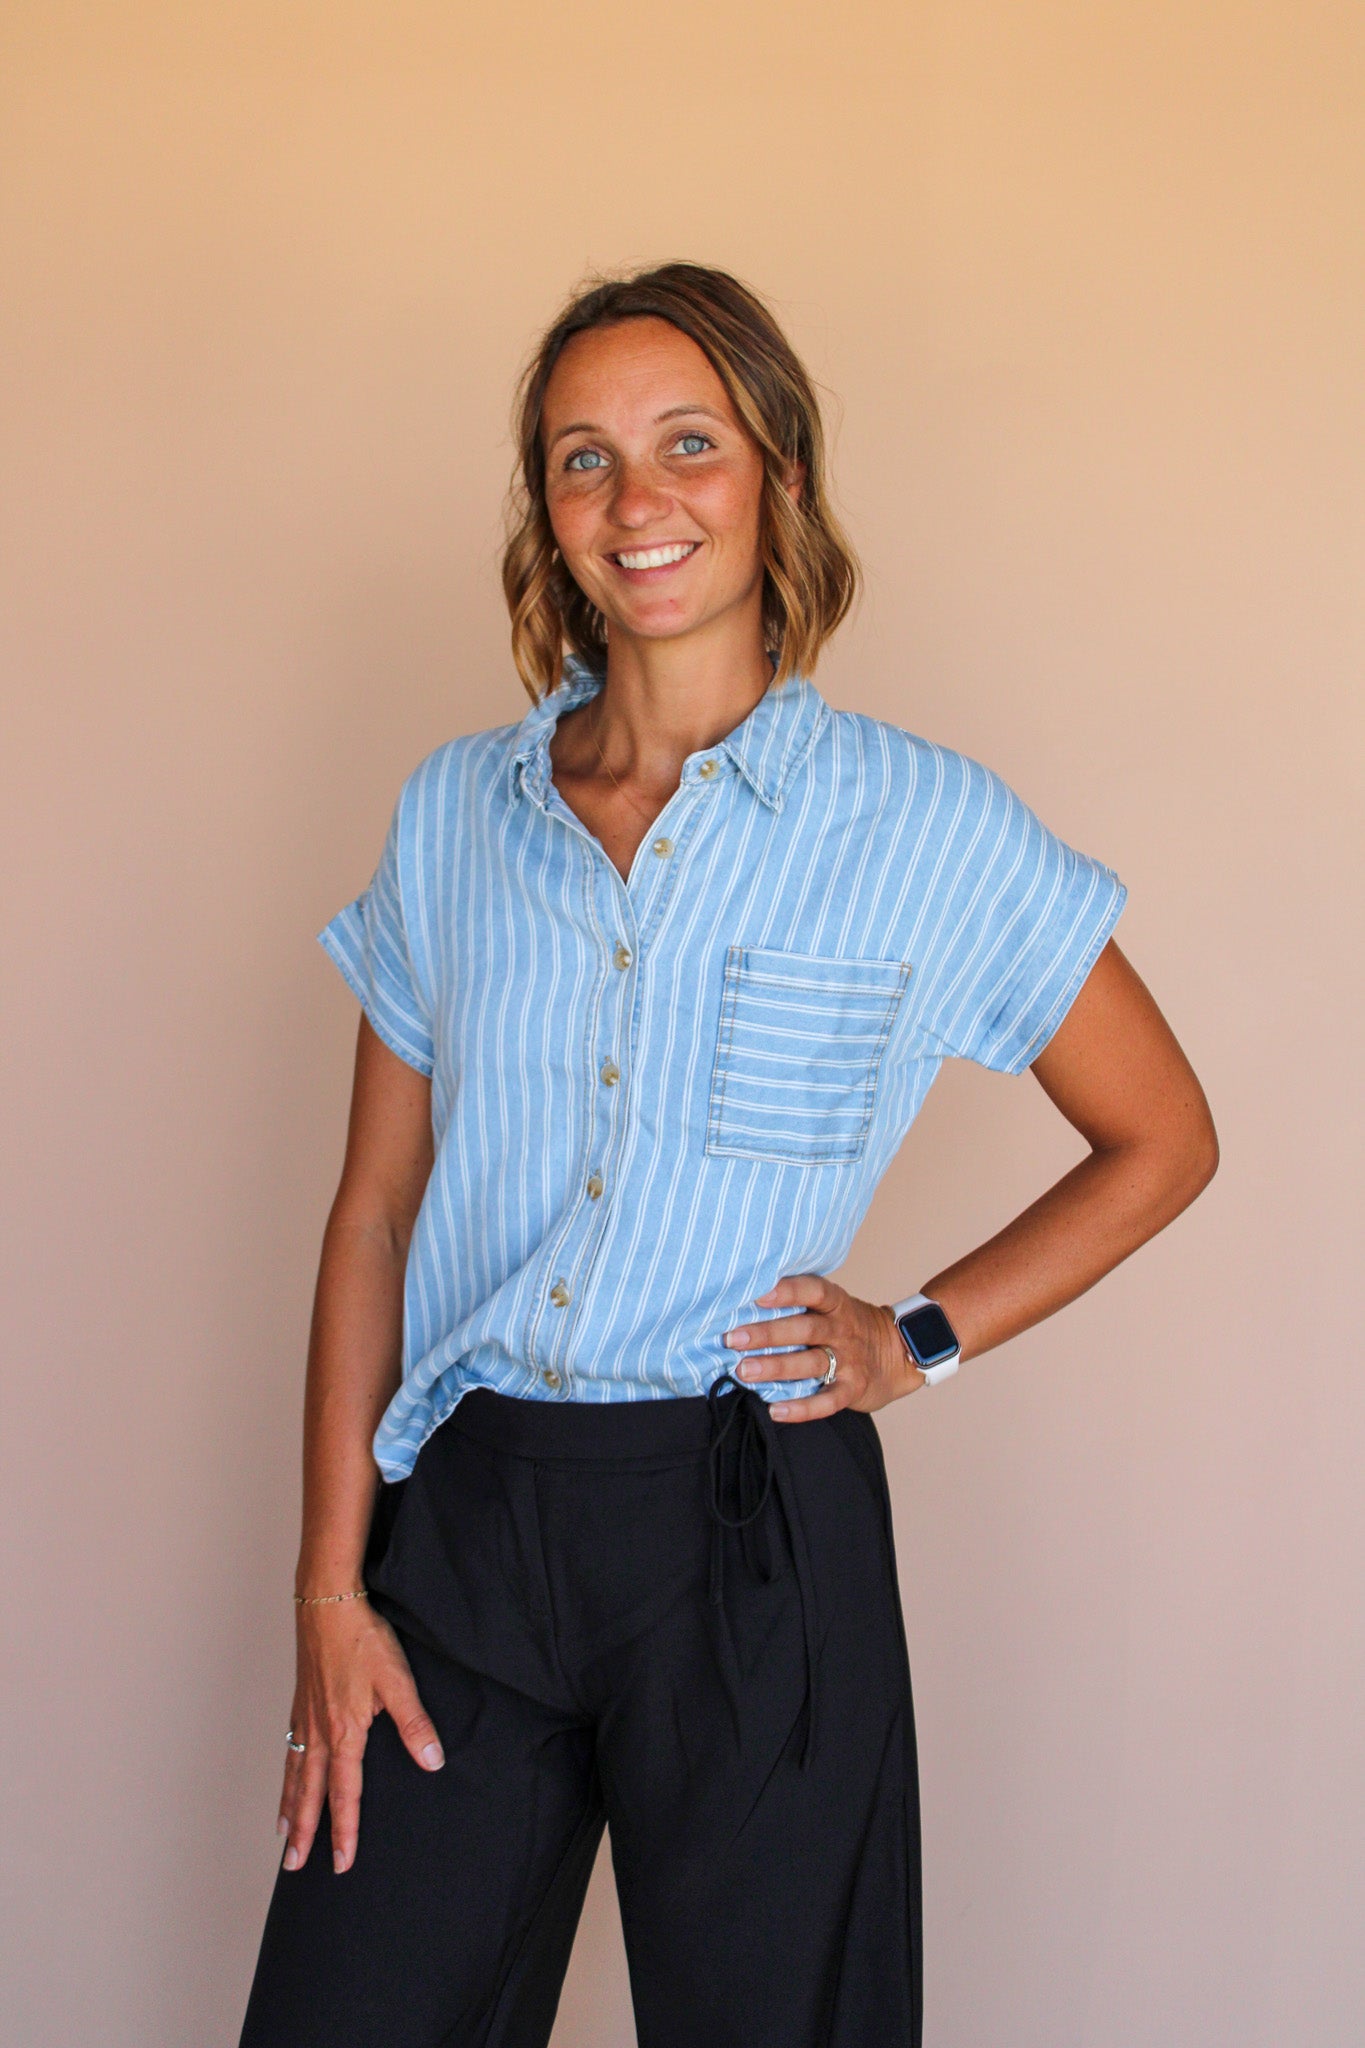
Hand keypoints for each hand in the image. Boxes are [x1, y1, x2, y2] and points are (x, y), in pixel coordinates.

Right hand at [279, 1597, 444, 1874]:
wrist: (327, 1602)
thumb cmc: (362, 1637)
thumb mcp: (397, 1679)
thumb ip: (415, 1723)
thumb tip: (433, 1762)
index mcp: (344, 1733)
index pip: (345, 1794)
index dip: (345, 1830)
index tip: (342, 1862)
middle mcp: (318, 1732)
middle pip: (310, 1793)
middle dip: (304, 1833)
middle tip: (294, 1867)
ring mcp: (305, 1717)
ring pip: (295, 1774)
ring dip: (290, 1807)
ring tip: (284, 1836)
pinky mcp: (300, 1701)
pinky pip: (290, 1750)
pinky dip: (287, 1773)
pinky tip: (289, 1776)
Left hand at [722, 1273, 922, 1422]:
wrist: (900, 1354)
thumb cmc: (849, 1327)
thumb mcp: (835, 1306)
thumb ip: (801, 1304)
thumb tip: (745, 1302)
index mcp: (836, 1304)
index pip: (813, 1291)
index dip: (787, 1290)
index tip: (757, 1293)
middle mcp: (843, 1330)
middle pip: (805, 1329)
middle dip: (767, 1334)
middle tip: (733, 1339)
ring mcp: (849, 1360)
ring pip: (811, 1363)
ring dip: (776, 1367)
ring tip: (744, 1371)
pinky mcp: (853, 1388)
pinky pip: (827, 1401)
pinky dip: (801, 1408)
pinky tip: (775, 1411)